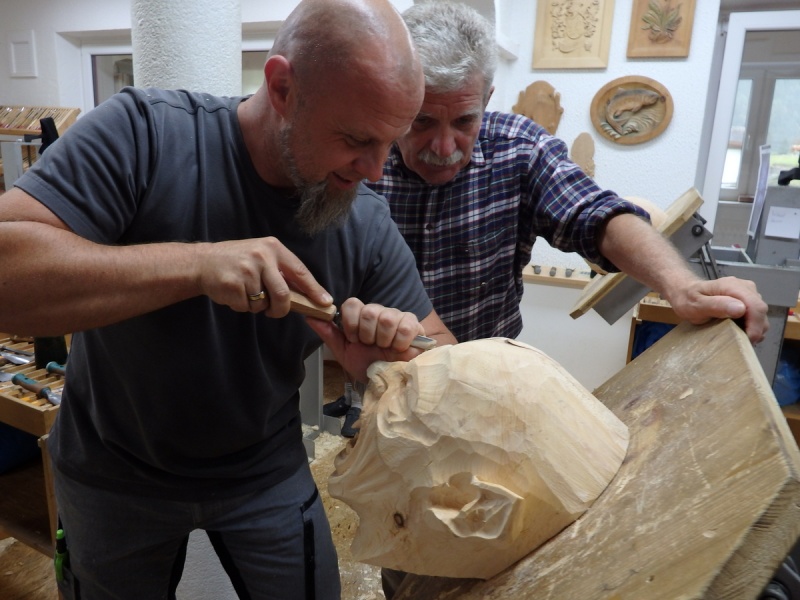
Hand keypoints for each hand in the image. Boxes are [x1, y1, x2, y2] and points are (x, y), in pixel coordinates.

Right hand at [197, 237, 331, 314]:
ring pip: (263, 304)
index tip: (325, 302)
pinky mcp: (233, 285)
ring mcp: (247, 271)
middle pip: (283, 295)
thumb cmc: (236, 261)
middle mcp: (262, 257)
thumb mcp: (261, 255)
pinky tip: (234, 293)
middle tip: (274, 311)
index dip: (314, 289)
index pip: (300, 272)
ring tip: (245, 291)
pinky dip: (241, 306)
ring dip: (255, 305)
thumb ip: (280, 270)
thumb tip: (306, 294)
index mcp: (273, 248)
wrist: (202, 262)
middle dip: (280, 309)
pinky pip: (245, 307)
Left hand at [305, 298, 426, 381]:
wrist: (390, 383)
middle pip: (368, 311)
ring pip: (386, 317)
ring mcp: (398, 316)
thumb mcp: (344, 352)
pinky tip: (399, 349)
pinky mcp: (414, 324)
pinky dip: (399, 342)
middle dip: (367, 335)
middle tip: (371, 346)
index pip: (352, 303)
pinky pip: (405, 325)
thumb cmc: (368, 366)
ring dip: (383, 340)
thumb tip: (309, 315)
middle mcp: (379, 312)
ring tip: (386, 350)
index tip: (354, 340)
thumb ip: (328, 333)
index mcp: (361, 316)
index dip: (351, 323)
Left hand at [665, 276, 768, 343]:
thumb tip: (741, 309)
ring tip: (737, 336)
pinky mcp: (748, 300)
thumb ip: (717, 305)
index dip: (755, 326)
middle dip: (755, 330)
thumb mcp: (696, 305)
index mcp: (733, 286)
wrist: (685, 293)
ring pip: (761, 315)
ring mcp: (748, 293)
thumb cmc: (688, 299)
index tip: (747, 340)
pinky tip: (738, 330)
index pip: (756, 307)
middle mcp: (745, 287)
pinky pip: (756, 315)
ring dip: (753, 329)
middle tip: (740, 341)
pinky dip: (751, 326)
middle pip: (761, 312)